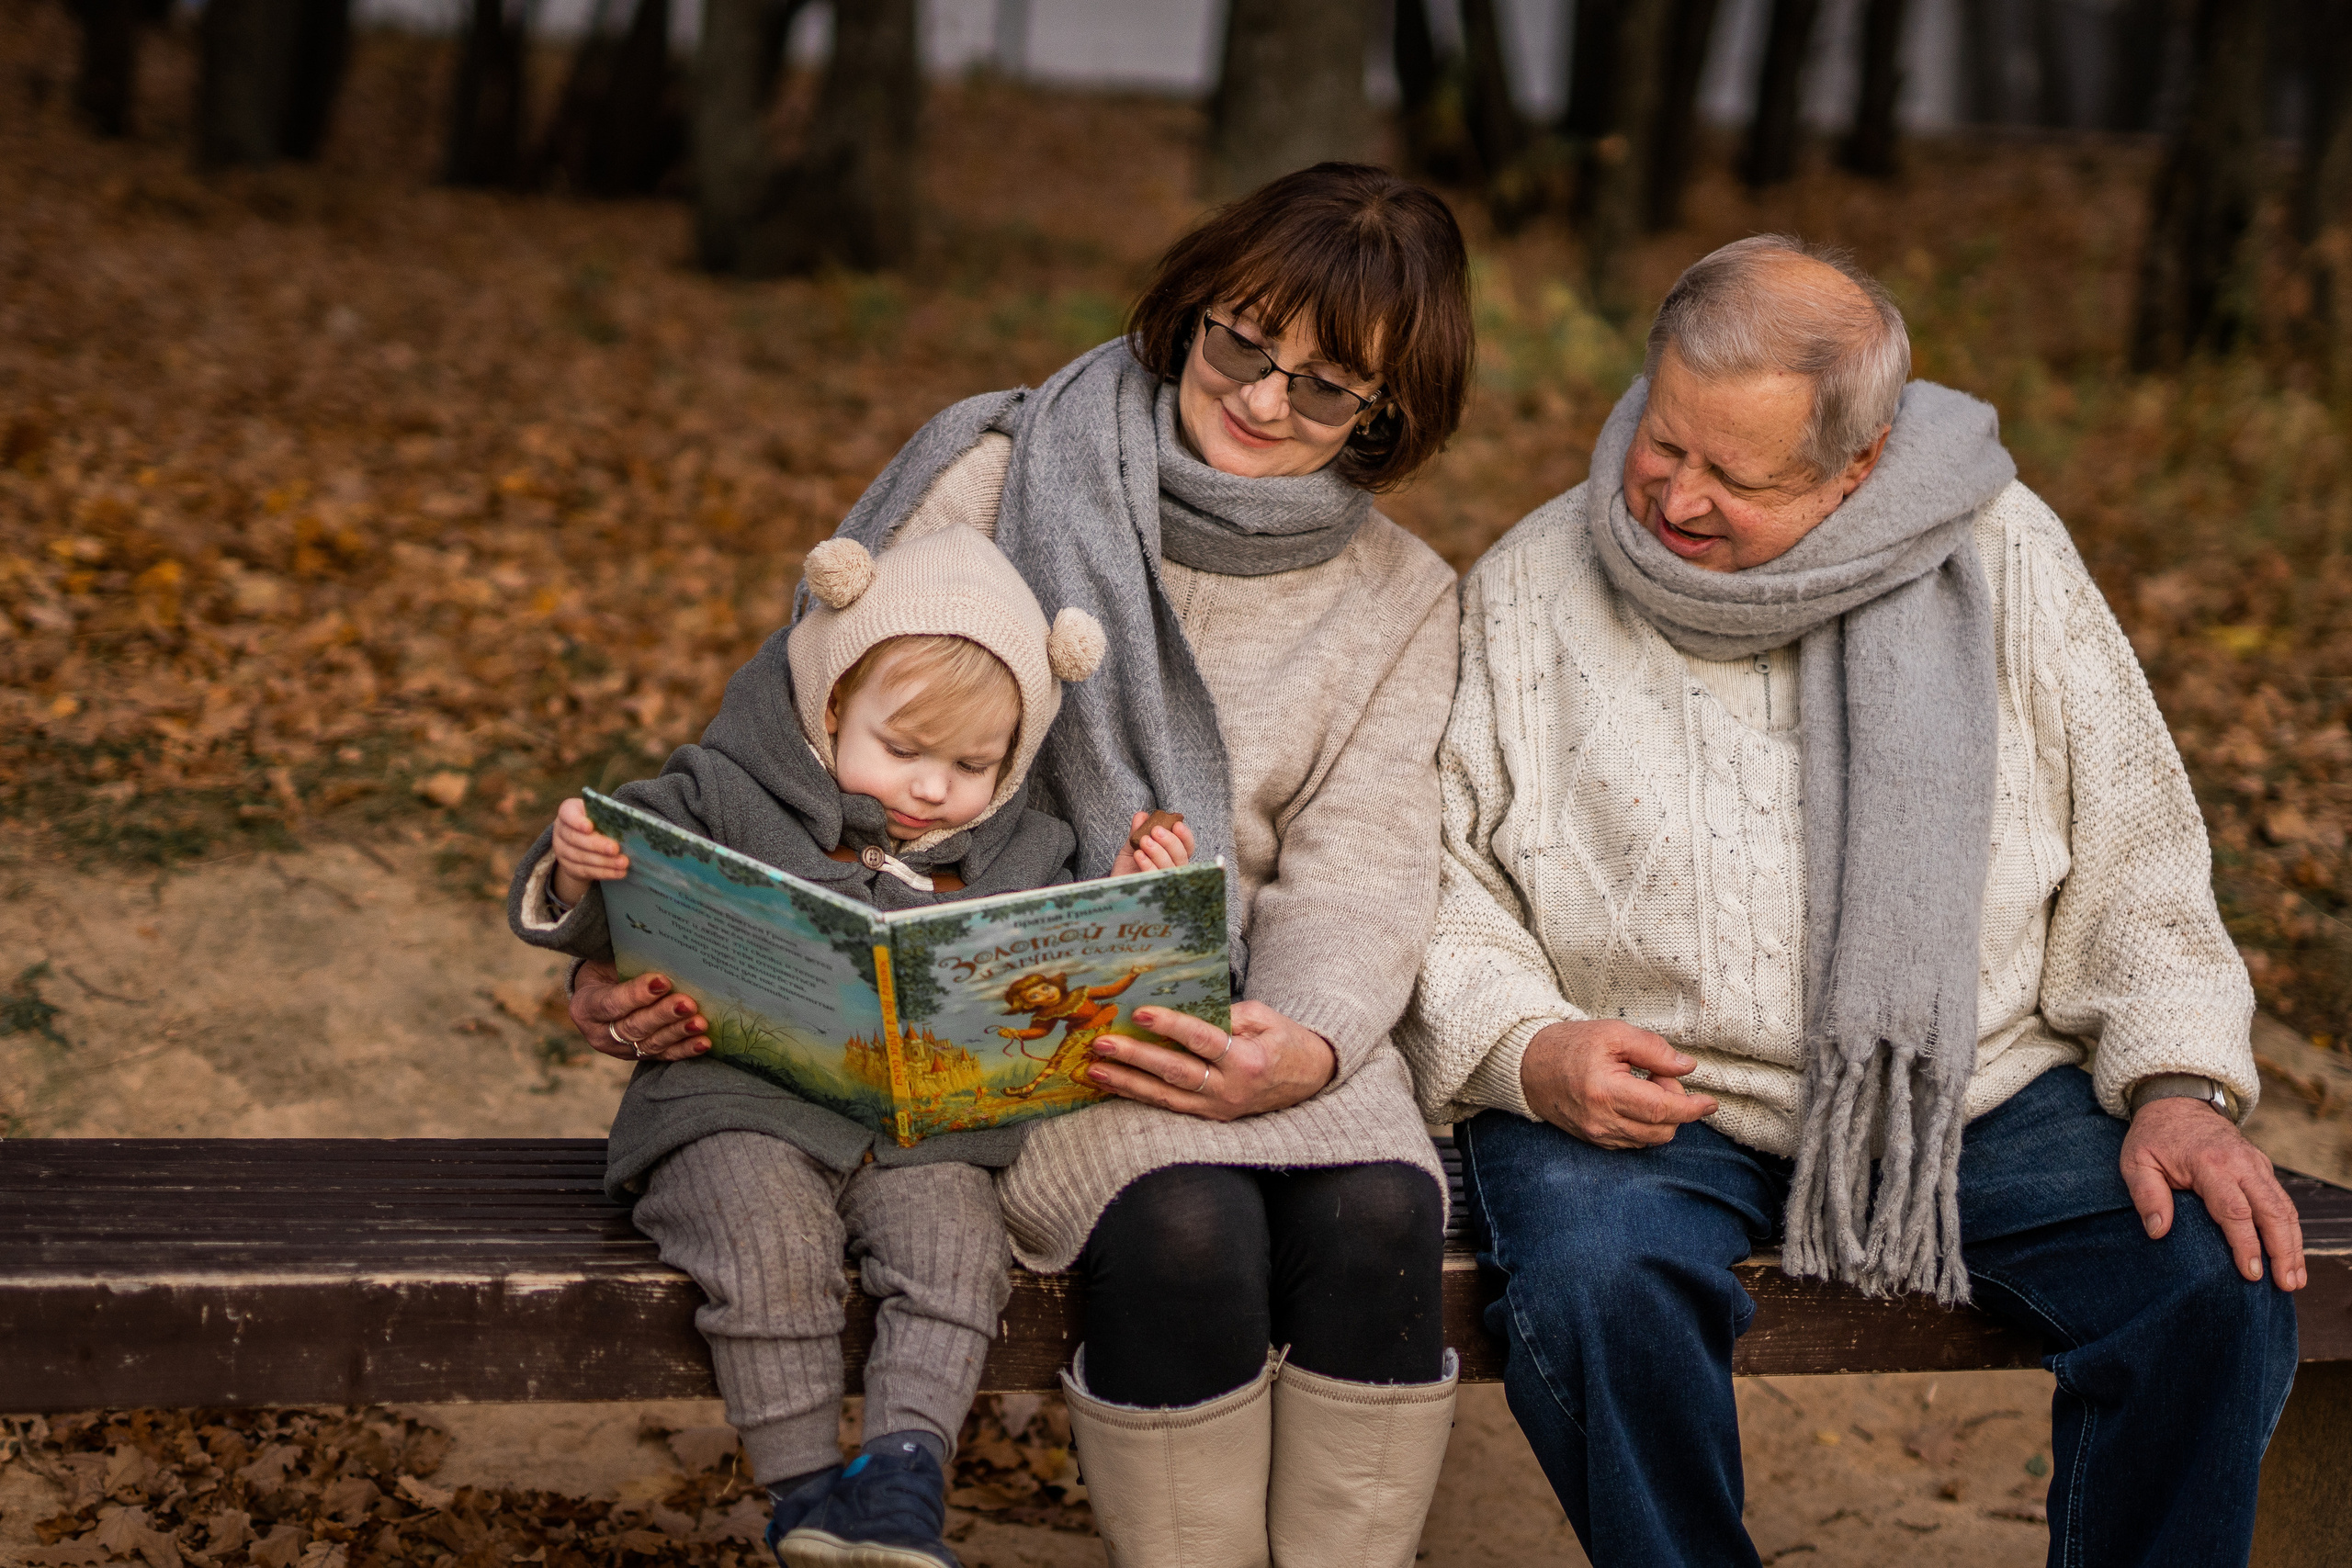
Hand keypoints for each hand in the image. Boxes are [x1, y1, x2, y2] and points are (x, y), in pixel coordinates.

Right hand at [552, 797, 628, 905]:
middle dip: (596, 845)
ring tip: (623, 862)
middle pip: (575, 839)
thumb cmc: (598, 822)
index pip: (567, 813)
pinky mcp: (568, 867)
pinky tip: (619, 872)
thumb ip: (608, 816)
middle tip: (615, 848)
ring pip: (581, 857)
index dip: (577, 821)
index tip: (590, 826)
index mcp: (568, 812)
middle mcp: (560, 831)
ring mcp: (561, 850)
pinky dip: (604, 872)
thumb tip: (632, 822)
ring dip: (604, 862)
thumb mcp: (600, 814)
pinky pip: (586, 871)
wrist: (584, 843)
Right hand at [569, 959, 710, 1062]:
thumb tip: (668, 954)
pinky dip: (685, 1049)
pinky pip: (663, 1056)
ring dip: (678, 1033)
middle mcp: (599, 1034)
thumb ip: (631, 964)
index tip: (663, 981)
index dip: (637, 994)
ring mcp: (619, 1050)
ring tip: (700, 1022)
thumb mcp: (608, 963)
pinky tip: (703, 1042)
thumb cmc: (609, 971)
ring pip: (650, 1044)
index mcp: (586, 1006)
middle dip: (663, 1015)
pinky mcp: (639, 1057)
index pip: (611, 1003)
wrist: (601, 994)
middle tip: (688, 1003)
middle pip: (633, 1027)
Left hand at [1086, 1000, 1335, 1121]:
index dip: (1170, 1027)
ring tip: (1095, 1070)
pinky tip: (1116, 1086)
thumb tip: (1187, 1011)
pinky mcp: (1212, 1117)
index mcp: (1247, 1060)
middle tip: (1103, 1045)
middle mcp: (1230, 1090)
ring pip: (1166, 1097)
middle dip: (1135, 1058)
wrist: (1312, 1081)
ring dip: (1128, 1083)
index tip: (1140, 1013)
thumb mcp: (1266, 1018)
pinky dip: (1141, 1097)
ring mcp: (1219, 1108)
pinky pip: (1171, 1107)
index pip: (1202, 1040)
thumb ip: (1229, 1015)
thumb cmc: (1286, 1041)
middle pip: (1175, 1072)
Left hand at [1111, 812, 1195, 875]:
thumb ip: (1138, 830)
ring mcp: (1164, 881)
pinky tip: (1139, 855)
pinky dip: (1148, 864)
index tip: (1176, 825)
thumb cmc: (1129, 865)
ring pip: (1169, 866)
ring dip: (1158, 851)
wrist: (1116, 881)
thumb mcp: (1132, 844)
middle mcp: (1173, 869)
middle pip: (1181, 856)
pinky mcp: (1152, 889)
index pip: (1187, 847)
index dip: (1185, 836)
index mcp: (1173, 856)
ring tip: (1144, 841)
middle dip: (1170, 841)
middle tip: (1156, 831)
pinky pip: (1154, 876)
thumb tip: (1141, 816)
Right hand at [1520, 1019, 1717, 1148]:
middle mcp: (1601, 1120)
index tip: (1710, 1102)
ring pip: (1650, 1140)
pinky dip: (1644, 1126)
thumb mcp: (1614, 1034)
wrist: (1530, 1066)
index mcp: (1606, 1091)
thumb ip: (1654, 1049)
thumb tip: (1687, 1067)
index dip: (1692, 1107)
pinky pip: (1634, 1143)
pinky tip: (1632, 1102)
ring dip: (1660, 1117)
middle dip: (1675, 1106)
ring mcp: (1596, 1135)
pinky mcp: (1594, 1141)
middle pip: (1662, 1130)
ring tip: (1643, 1088)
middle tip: (1659, 1077)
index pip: (1663, 1109)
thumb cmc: (1571, 1045)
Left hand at [2121, 1096, 2305, 1290]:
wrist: (2177, 1101)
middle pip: (2272, 1211)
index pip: (2234, 1210)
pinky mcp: (2263, 1168)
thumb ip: (2146, 1195)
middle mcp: (2241, 1164)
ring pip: (2285, 1208)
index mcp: (2210, 1163)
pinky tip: (2291, 1255)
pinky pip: (2283, 1202)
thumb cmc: (2154, 1137)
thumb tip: (2158, 1231)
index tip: (2251, 1273)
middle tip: (2285, 1284)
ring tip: (2294, 1279)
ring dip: (2293, 1244)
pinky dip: (2291, 1229)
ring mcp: (2257, 1164)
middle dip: (2282, 1250)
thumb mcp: (2136, 1161)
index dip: (2245, 1244)